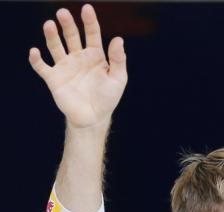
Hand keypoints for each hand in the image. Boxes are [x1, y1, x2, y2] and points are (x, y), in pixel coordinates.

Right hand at [29, 4, 126, 129]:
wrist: (94, 118)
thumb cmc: (108, 98)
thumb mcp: (118, 79)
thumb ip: (118, 60)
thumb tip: (119, 39)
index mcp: (95, 56)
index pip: (92, 34)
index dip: (90, 21)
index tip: (87, 8)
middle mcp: (78, 57)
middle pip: (72, 36)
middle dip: (68, 24)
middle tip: (63, 13)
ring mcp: (65, 66)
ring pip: (55, 47)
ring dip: (51, 36)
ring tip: (49, 24)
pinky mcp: (54, 78)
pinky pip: (42, 67)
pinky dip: (36, 59)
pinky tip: (35, 52)